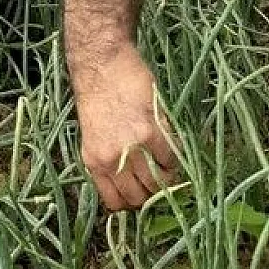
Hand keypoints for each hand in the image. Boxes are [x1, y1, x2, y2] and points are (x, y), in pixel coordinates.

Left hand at [72, 46, 180, 210]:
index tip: (142, 194)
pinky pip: (171, 159)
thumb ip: (109, 159)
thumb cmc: (98, 96)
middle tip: (161, 180)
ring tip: (168, 164)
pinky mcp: (150, 132)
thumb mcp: (93, 134)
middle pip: (139, 198)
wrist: (101, 65)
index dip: (133, 203)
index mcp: (92, 162)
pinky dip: (175, 158)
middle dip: (152, 194)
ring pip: (157, 183)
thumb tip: (131, 181)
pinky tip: (172, 147)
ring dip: (167, 178)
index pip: (115, 203)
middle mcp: (110, 160)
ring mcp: (131, 148)